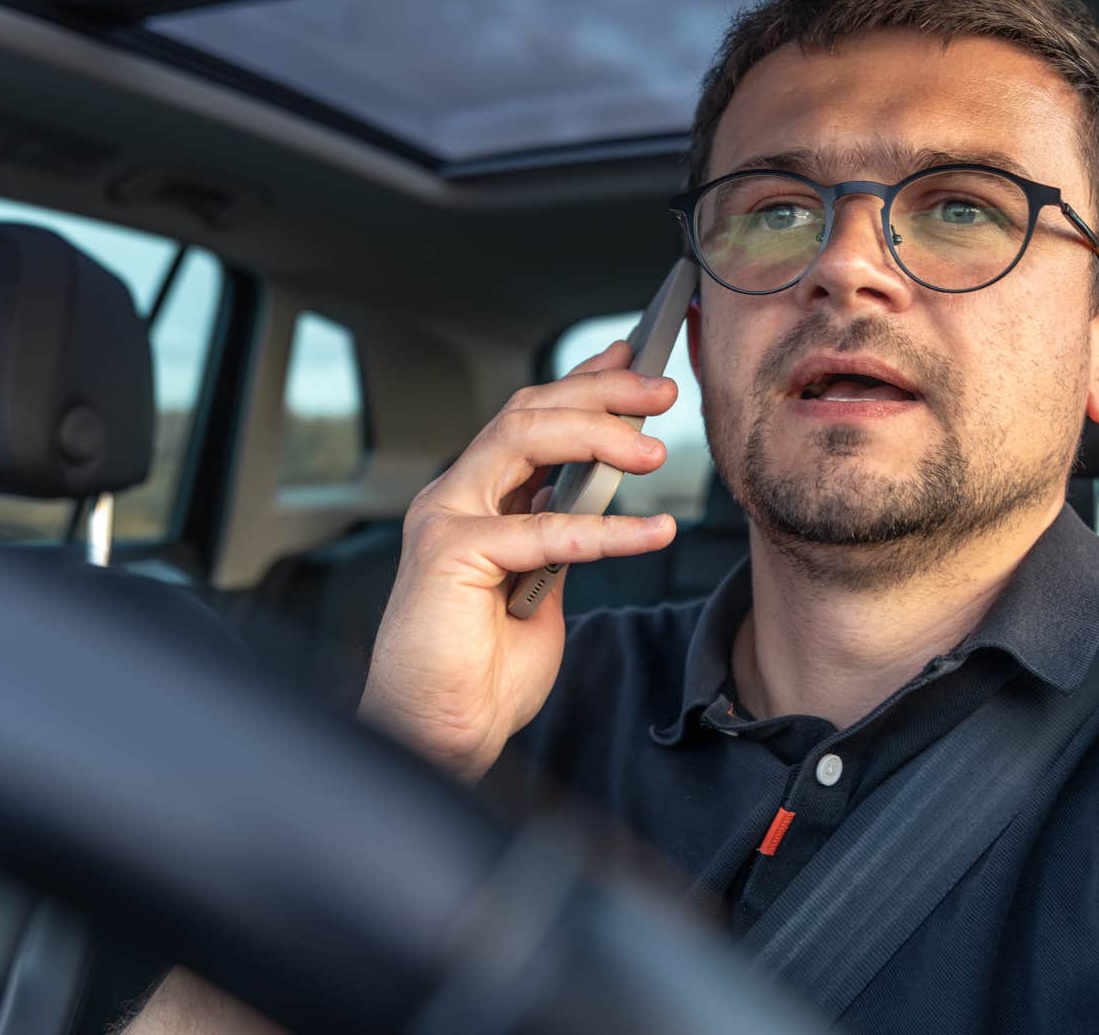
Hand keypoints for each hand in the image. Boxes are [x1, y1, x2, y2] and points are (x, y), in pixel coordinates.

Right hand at [359, 340, 678, 780]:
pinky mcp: (450, 556)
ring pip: (522, 438)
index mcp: (475, 501)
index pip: (530, 419)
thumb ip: (557, 538)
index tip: (633, 362)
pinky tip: (652, 532)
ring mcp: (446, 520)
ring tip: (655, 451)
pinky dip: (604, 529)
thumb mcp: (539, 588)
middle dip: (599, 391)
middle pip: (528, 412)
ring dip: (597, 434)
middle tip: (661, 391)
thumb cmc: (480, 673)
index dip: (582, 383)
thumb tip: (595, 495)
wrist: (437, 736)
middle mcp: (455, 498)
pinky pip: (541, 529)